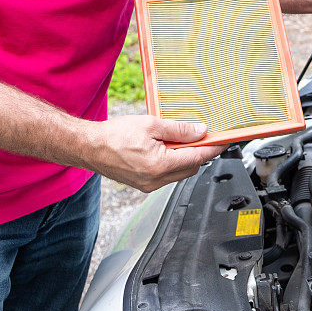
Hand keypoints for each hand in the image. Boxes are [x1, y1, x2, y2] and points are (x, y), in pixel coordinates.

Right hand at [87, 116, 225, 192]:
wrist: (88, 146)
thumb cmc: (114, 135)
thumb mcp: (151, 125)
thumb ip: (179, 130)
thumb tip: (201, 131)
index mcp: (159, 166)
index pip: (197, 158)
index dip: (213, 148)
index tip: (223, 140)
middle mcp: (155, 180)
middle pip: (191, 168)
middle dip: (199, 153)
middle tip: (202, 136)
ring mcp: (149, 185)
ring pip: (180, 173)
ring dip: (185, 158)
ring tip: (180, 141)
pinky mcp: (143, 185)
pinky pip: (167, 176)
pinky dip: (173, 163)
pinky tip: (167, 150)